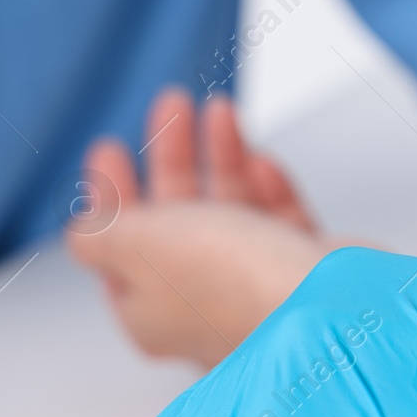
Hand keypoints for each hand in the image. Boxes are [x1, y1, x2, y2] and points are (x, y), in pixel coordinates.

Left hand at [66, 88, 339, 366]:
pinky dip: (268, 189)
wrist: (330, 306)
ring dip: (222, 159)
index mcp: (151, 310)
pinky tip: (262, 162)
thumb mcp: (135, 247)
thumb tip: (86, 233)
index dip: (112, 194)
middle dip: (172, 158)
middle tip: (172, 106)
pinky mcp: (306, 276)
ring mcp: (258, 291)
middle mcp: (203, 305)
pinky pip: (281, 225)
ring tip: (219, 111)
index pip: (119, 248)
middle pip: (178, 222)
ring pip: (232, 215)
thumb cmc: (234, 283)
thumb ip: (99, 235)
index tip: (110, 148)